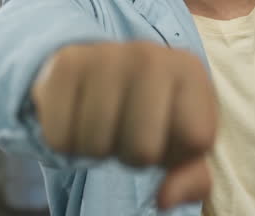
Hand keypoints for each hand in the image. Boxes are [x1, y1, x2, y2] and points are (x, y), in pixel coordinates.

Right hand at [31, 41, 216, 208]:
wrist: (101, 67)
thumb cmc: (152, 110)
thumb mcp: (182, 139)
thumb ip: (191, 176)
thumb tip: (165, 199)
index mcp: (189, 70)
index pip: (194, 140)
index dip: (176, 152)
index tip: (166, 133)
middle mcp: (151, 56)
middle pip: (142, 150)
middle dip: (133, 155)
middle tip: (128, 132)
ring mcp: (106, 55)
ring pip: (97, 146)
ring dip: (98, 149)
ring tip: (105, 124)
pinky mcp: (66, 64)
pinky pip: (60, 138)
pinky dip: (67, 142)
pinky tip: (79, 117)